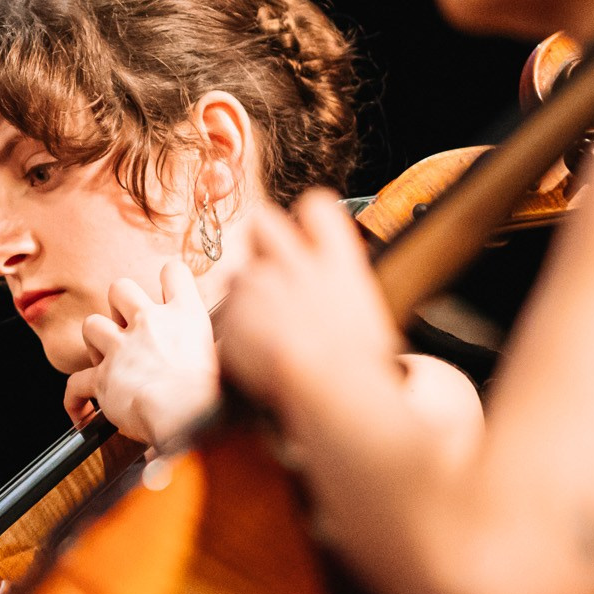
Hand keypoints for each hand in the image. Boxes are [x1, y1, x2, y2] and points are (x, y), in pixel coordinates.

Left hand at [62, 259, 218, 445]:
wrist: (188, 413)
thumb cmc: (214, 393)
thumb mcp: (226, 358)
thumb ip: (215, 350)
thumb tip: (228, 358)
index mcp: (184, 315)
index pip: (174, 272)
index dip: (169, 279)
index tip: (168, 290)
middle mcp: (149, 323)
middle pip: (120, 288)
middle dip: (119, 305)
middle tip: (128, 327)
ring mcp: (122, 347)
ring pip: (91, 325)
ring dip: (95, 341)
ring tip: (105, 360)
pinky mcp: (102, 377)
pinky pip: (75, 383)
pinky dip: (75, 398)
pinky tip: (82, 411)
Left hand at [216, 190, 403, 464]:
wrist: (327, 388)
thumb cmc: (359, 365)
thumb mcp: (367, 317)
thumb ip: (343, 292)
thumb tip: (339, 296)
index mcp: (335, 261)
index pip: (316, 206)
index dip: (307, 216)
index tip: (306, 232)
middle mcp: (294, 263)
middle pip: (263, 220)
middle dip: (260, 238)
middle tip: (269, 266)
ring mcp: (259, 284)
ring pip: (237, 274)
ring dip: (245, 295)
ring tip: (264, 329)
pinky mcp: (232, 312)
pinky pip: (226, 315)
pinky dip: (235, 332)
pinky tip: (253, 353)